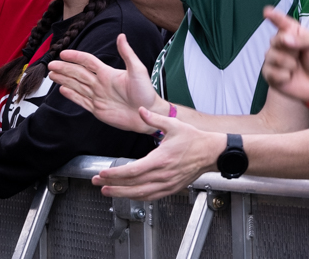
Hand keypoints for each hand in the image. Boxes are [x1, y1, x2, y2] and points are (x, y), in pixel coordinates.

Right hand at [48, 34, 159, 133]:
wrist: (148, 113)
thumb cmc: (146, 91)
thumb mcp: (138, 70)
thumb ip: (127, 53)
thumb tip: (121, 35)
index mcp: (108, 73)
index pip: (88, 62)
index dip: (75, 57)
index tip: (63, 53)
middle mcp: (100, 84)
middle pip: (78, 73)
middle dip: (64, 69)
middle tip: (50, 65)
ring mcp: (97, 97)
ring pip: (76, 86)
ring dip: (64, 80)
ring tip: (51, 75)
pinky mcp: (97, 110)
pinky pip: (81, 101)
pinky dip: (71, 95)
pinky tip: (62, 90)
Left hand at [92, 109, 224, 199]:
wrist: (211, 153)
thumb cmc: (194, 140)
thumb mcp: (174, 125)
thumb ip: (155, 118)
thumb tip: (141, 111)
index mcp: (161, 159)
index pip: (132, 170)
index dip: (115, 174)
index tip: (103, 173)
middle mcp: (162, 175)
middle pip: (132, 185)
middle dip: (112, 185)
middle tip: (97, 183)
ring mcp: (167, 184)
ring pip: (139, 194)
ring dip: (121, 194)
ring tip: (107, 191)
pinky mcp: (171, 189)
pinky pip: (150, 197)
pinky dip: (136, 197)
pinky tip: (128, 195)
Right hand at [261, 9, 308, 104]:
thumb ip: (303, 38)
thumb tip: (285, 40)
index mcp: (292, 32)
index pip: (281, 22)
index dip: (274, 16)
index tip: (267, 11)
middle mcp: (280, 44)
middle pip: (274, 40)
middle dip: (289, 48)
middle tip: (299, 55)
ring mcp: (273, 59)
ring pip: (271, 56)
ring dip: (288, 63)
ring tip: (296, 67)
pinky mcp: (270, 74)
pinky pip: (271, 72)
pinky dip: (283, 76)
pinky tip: (290, 77)